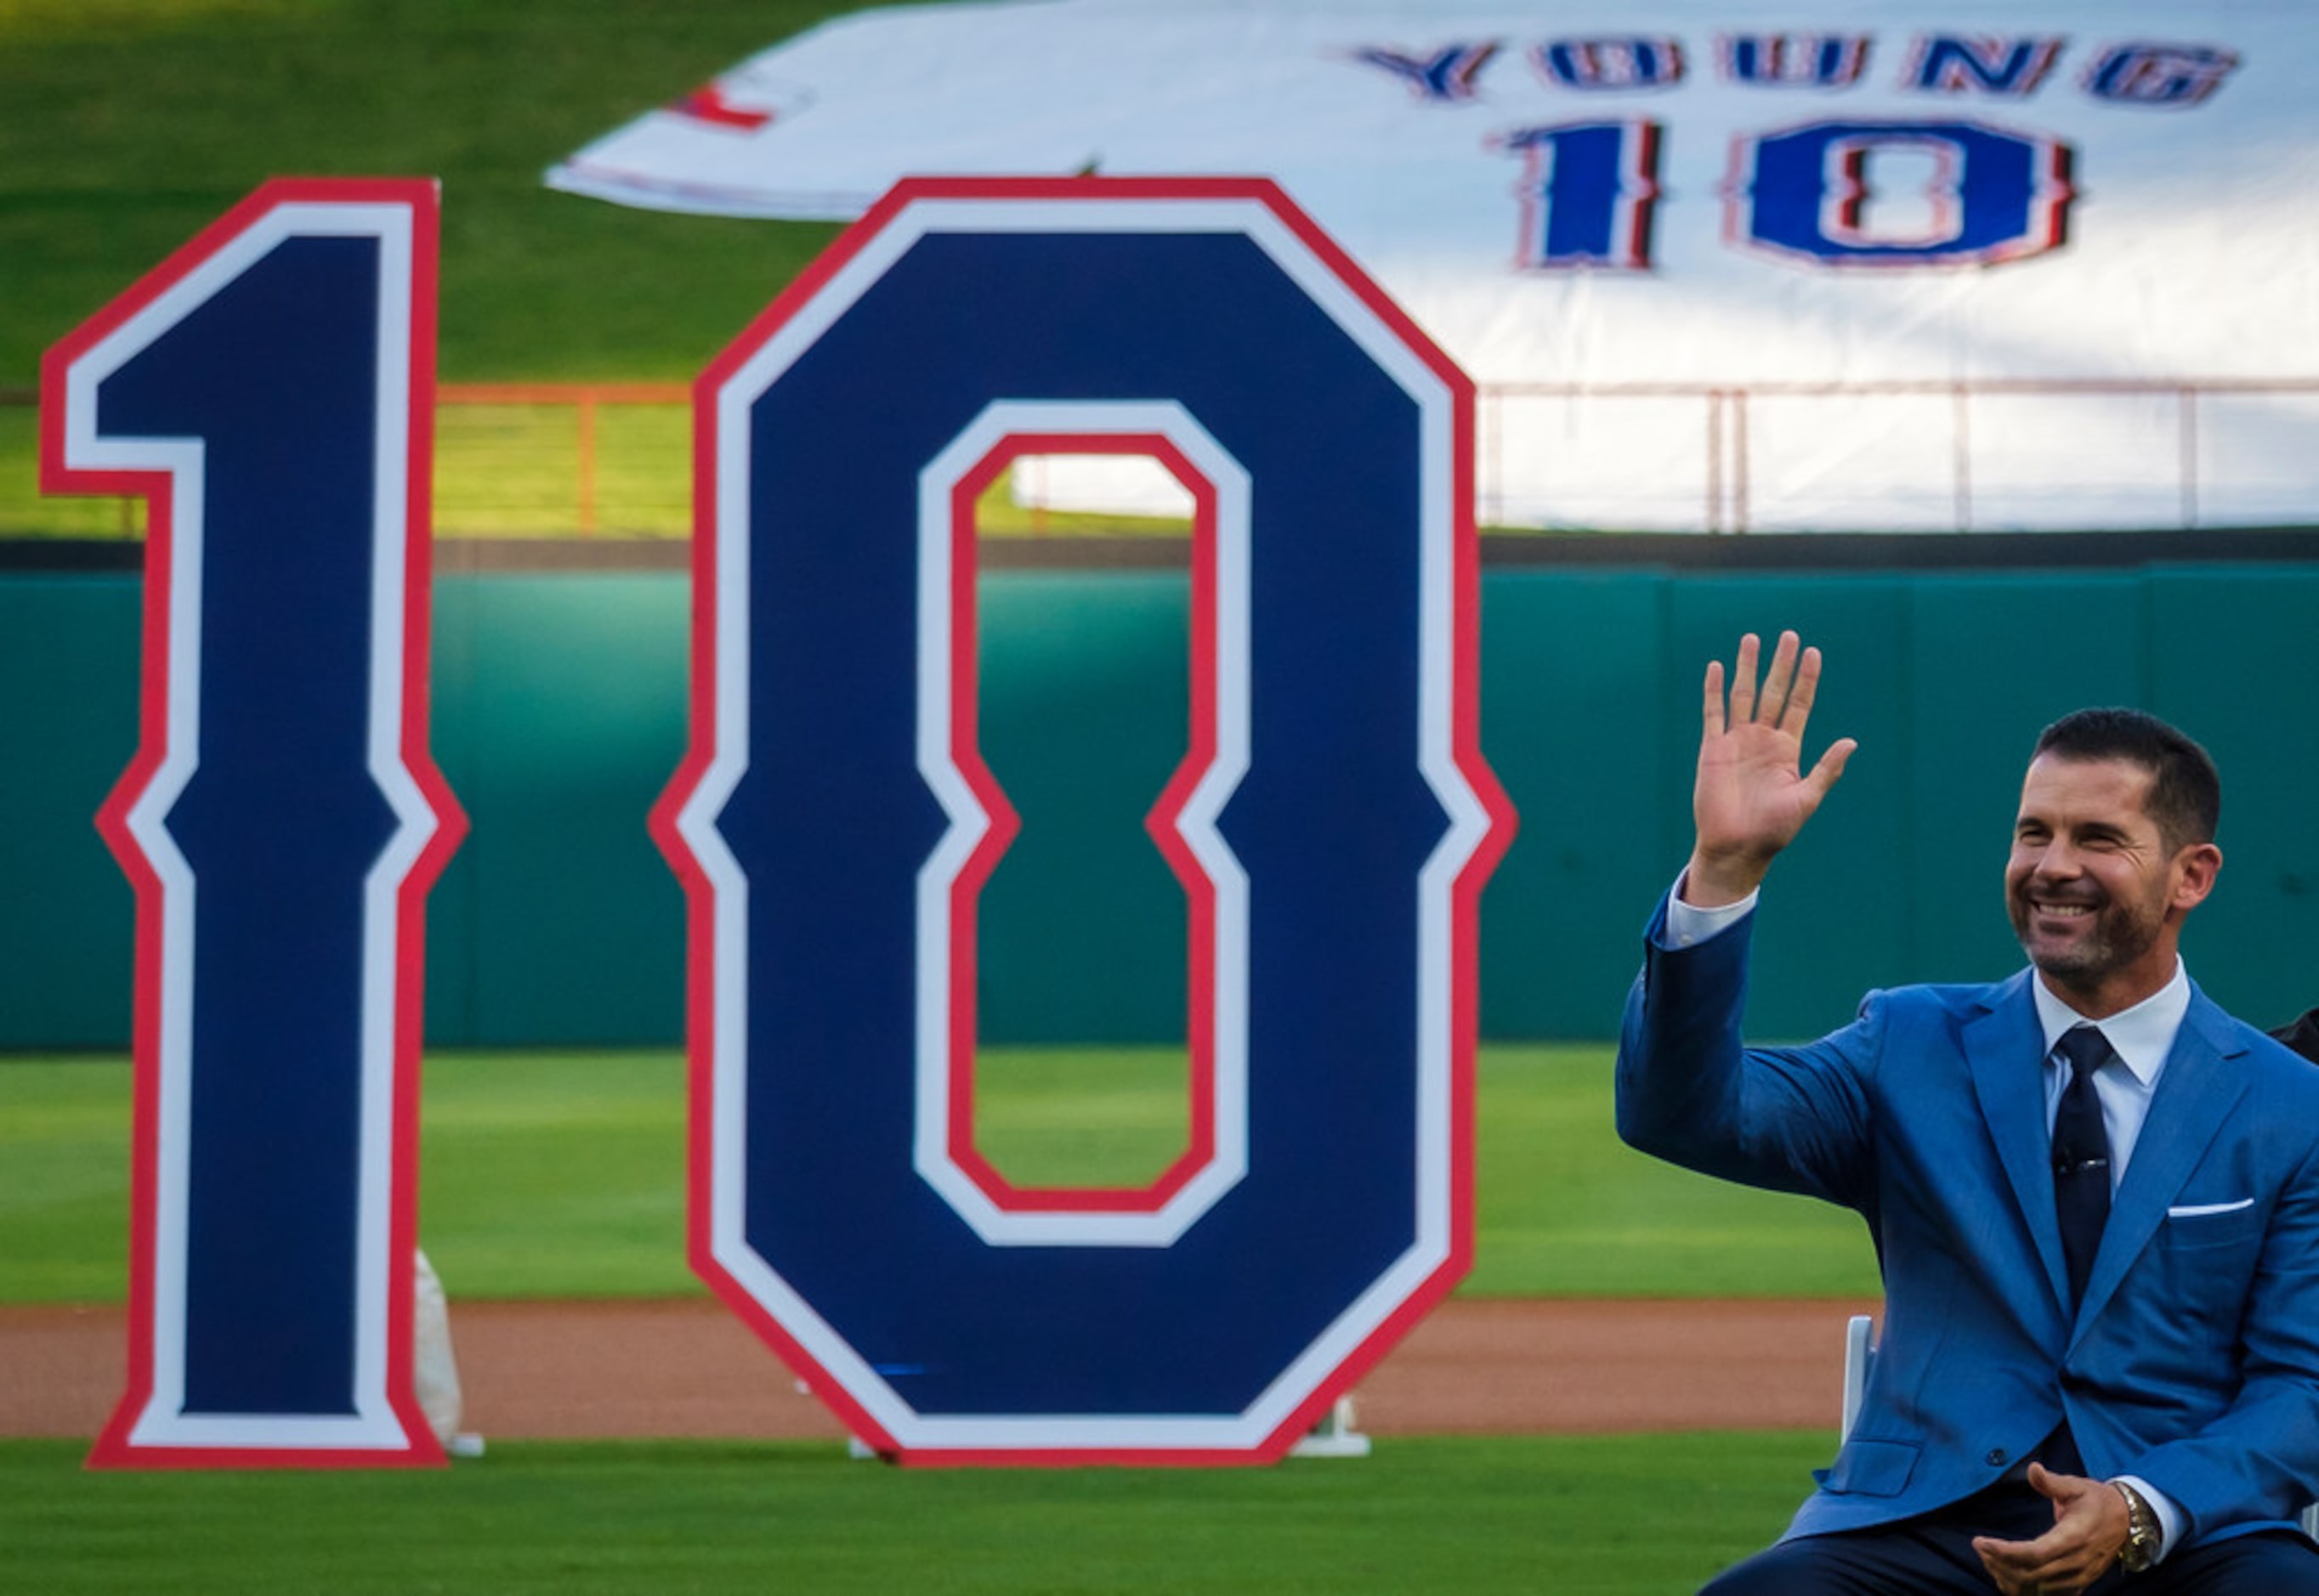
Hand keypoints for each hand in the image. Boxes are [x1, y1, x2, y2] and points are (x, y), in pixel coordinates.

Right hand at [1683, 631, 1855, 905]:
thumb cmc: (1774, 830)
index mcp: (1787, 750)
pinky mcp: (1713, 749)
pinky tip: (1716, 667)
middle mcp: (1763, 740)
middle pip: (1773, 692)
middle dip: (1780, 664)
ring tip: (1752, 639)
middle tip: (1788, 635)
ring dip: (1748, 667)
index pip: (1798, 704)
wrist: (1737, 847)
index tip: (1813, 652)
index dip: (1806, 679)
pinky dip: (1713, 690)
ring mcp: (1737, 742)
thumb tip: (1851, 742)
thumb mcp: (1807, 798)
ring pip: (1743, 695)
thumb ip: (1826, 769)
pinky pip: (1713, 713)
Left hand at [1971, 1464, 2131, 1594]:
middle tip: (1980, 1547)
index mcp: (2073, 1537)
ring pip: (2035, 1588)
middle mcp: (2075, 1562)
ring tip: (1988, 1557)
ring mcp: (2078, 1577)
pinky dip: (2022, 1588)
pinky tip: (2005, 1574)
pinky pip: (2046, 1595)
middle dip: (1999, 1562)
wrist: (2128, 1522)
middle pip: (2030, 1574)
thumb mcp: (2076, 1486)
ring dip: (2007, 1576)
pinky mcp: (2078, 1584)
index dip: (2004, 1551)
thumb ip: (2052, 1482)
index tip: (1980, 1541)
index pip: (2034, 1553)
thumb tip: (2032, 1469)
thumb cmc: (2097, 1501)